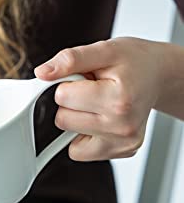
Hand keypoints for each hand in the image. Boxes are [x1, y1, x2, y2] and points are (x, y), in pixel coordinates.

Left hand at [34, 37, 164, 160]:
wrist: (159, 76)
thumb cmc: (135, 62)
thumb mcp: (105, 50)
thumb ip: (71, 60)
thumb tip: (43, 73)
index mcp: (119, 100)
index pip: (62, 98)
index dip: (67, 85)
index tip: (84, 80)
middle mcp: (122, 126)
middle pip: (63, 120)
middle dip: (71, 104)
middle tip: (93, 92)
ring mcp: (123, 143)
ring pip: (68, 138)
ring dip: (77, 120)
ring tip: (98, 104)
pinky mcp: (121, 152)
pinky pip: (80, 151)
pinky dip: (83, 136)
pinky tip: (100, 120)